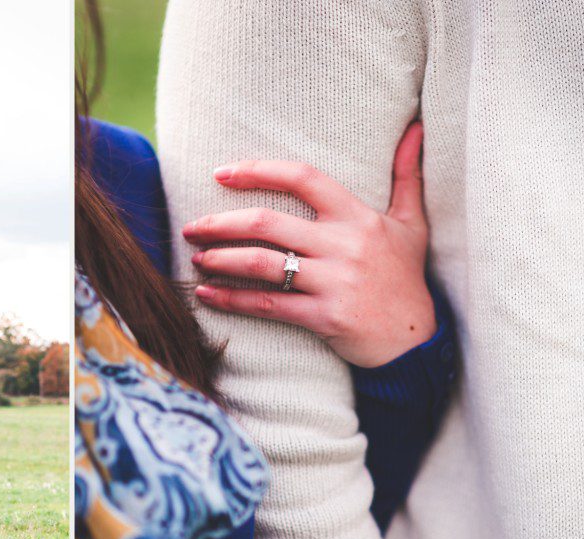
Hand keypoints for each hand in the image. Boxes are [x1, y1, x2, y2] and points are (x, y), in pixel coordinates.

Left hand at [185, 121, 433, 367]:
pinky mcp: (323, 316)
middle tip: (192, 227)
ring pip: (261, 263)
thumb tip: (415, 129)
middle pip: (267, 222)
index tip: (221, 173)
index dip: (258, 171)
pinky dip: (231, 298)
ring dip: (220, 259)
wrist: (415, 340)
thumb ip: (407, 175)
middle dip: (221, 223)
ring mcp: (333, 281)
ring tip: (196, 258)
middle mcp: (344, 245)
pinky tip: (206, 294)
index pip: (302, 178)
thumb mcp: (412, 223)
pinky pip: (266, 304)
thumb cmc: (405, 278)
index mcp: (358, 217)